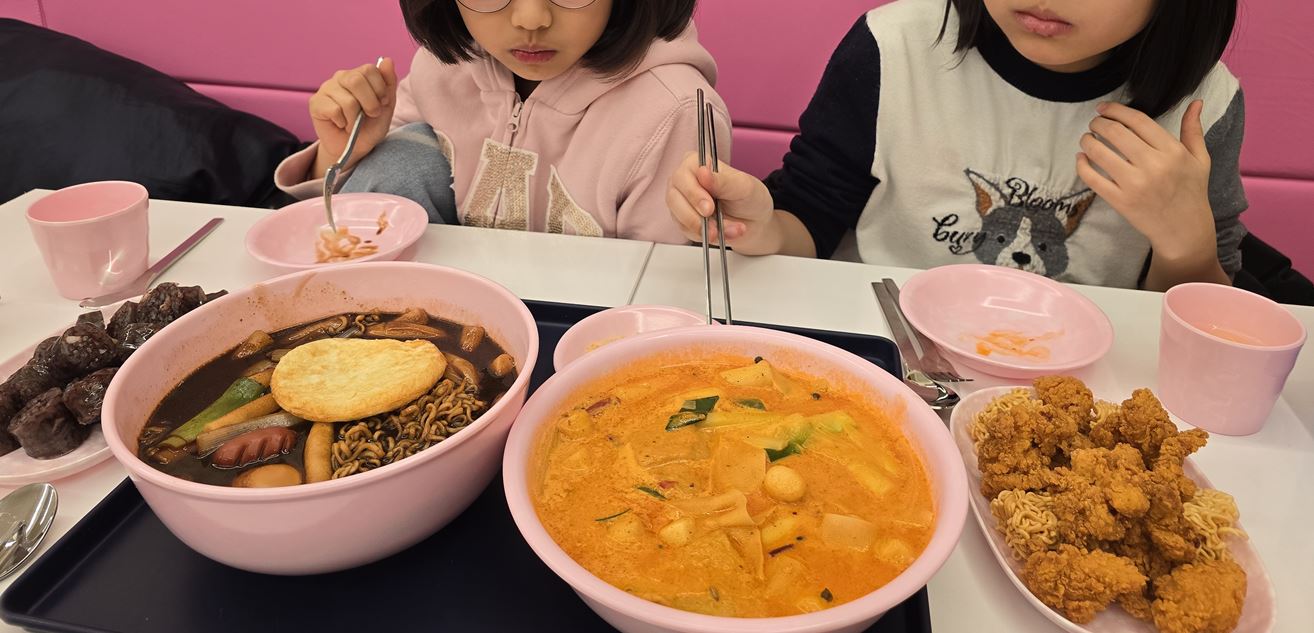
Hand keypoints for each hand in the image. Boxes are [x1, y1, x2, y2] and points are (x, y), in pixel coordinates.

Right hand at [309, 58, 398, 178]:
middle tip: (370, 115)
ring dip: (355, 119)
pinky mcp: (315, 103)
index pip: (370, 69)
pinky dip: (343, 123)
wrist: (355, 148)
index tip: (382, 103)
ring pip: (347, 100)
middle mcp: (341, 77)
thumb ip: (388, 83)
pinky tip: (341, 124)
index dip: (380, 89)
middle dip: (369, 103)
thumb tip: (388, 60)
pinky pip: (334, 110)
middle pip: (356, 80)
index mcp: (358, 74)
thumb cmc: (370, 126)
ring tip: (353, 124)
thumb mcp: (386, 106)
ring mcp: (326, 89)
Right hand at [665, 152, 780, 253]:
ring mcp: (681, 202)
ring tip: (730, 230)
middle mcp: (684, 181)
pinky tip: (724, 234)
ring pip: (680, 218)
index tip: (709, 208)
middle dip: (696, 216)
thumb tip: (703, 172)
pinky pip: (687, 232)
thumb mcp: (743, 186)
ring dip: (706, 229)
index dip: (693, 193)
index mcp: (695, 163)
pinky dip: (707, 236)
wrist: (754, 221)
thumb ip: (722, 181)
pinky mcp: (683, 221)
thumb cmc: (749, 197)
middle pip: (674, 198)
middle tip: (715, 226)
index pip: (683, 175)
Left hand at [1076, 101, 1215, 262]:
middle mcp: (1153, 165)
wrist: (1184, 229)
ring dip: (1087, 141)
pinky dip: (1082, 165)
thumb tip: (1195, 102)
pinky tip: (1081, 158)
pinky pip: (1093, 179)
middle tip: (1094, 123)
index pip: (1138, 121)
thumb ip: (1193, 130)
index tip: (1104, 108)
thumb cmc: (1192, 191)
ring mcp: (1134, 184)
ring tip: (1086, 138)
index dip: (1117, 110)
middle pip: (1116, 133)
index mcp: (1172, 151)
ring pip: (1100, 153)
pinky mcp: (1120, 201)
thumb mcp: (1199, 159)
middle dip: (1099, 123)